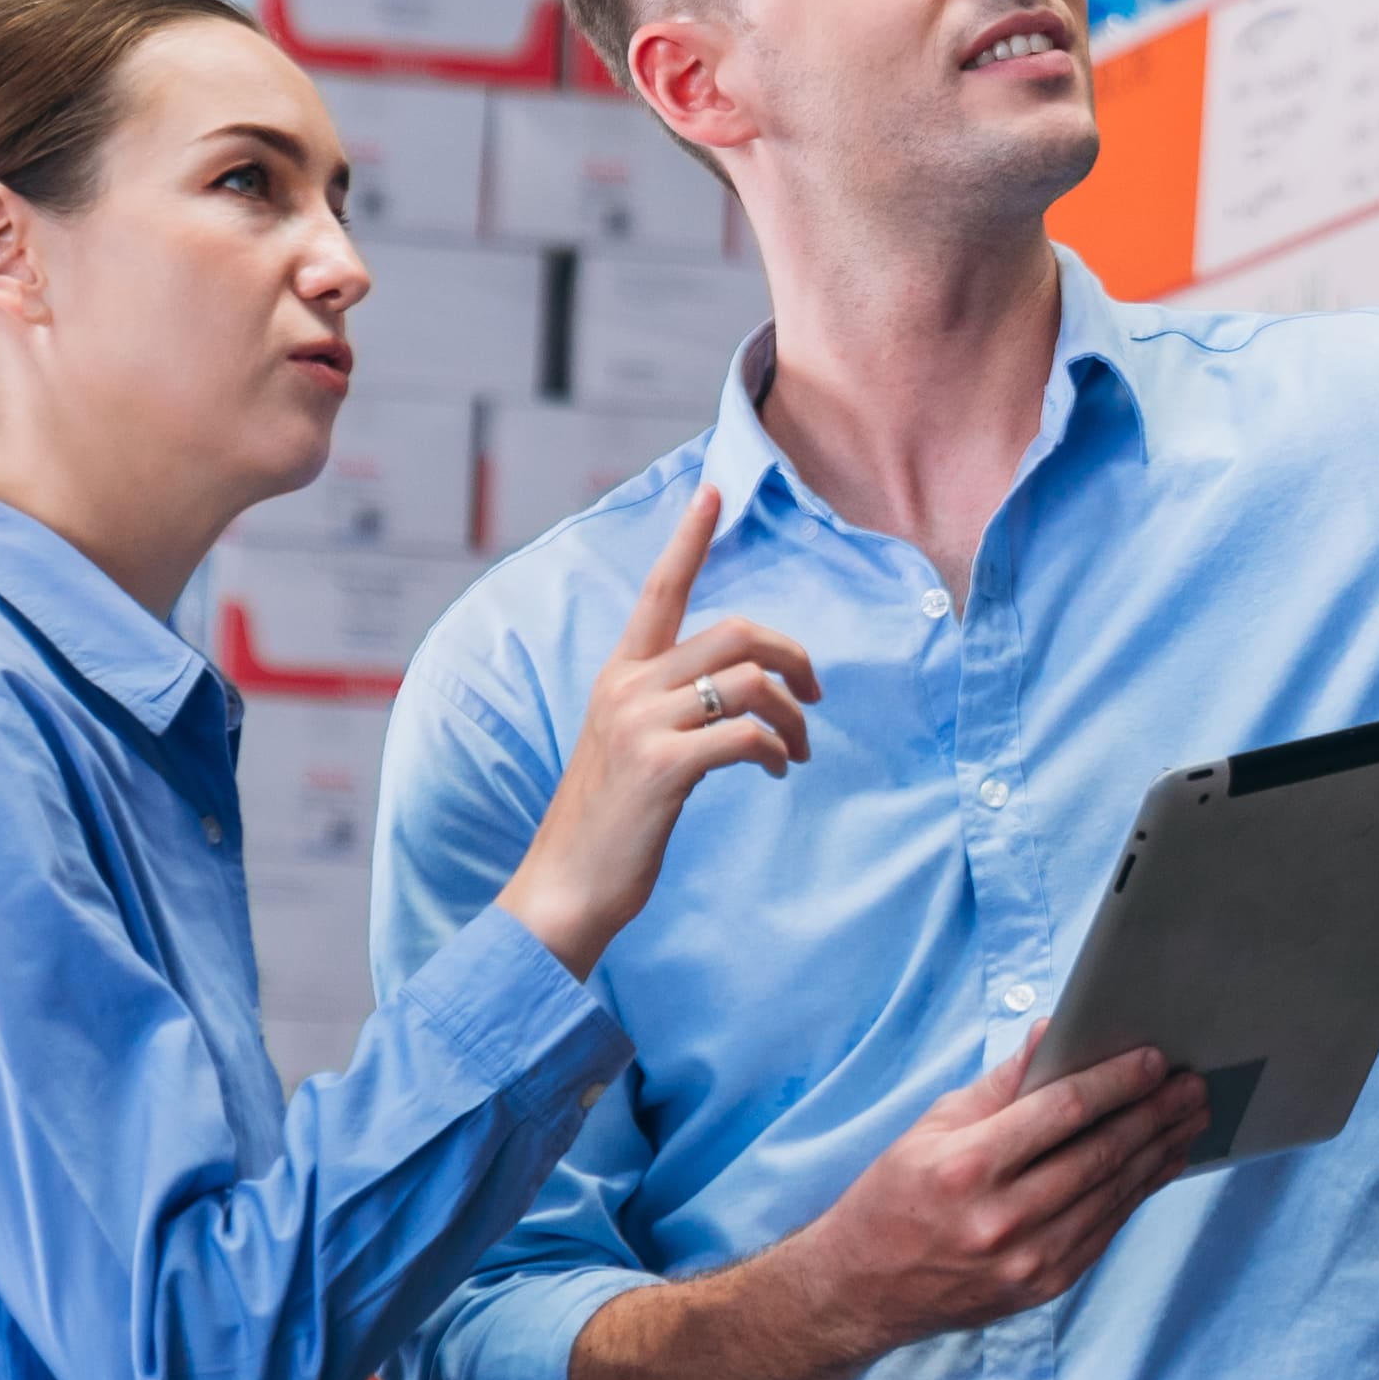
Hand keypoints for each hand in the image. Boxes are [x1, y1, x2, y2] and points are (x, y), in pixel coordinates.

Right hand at [499, 484, 818, 976]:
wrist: (565, 889)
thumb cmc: (607, 822)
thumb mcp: (627, 745)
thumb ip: (667, 706)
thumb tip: (737, 693)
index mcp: (619, 676)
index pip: (660, 590)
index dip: (690, 538)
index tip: (715, 490)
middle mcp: (626, 688)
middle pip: (737, 630)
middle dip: (794, 655)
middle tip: (814, 694)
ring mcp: (641, 725)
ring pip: (751, 680)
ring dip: (794, 714)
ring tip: (797, 750)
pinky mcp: (662, 767)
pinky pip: (748, 735)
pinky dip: (778, 749)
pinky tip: (776, 771)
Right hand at [787, 1039, 1203, 1348]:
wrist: (862, 1291)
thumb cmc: (895, 1196)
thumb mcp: (933, 1127)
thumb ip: (1002, 1085)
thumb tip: (1054, 1032)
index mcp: (967, 1168)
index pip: (1063, 1112)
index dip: (1117, 1081)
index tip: (1156, 1057)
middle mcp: (1001, 1219)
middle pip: (1100, 1154)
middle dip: (1155, 1114)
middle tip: (1194, 1085)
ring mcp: (1026, 1262)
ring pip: (1112, 1195)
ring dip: (1160, 1152)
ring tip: (1191, 1118)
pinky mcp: (1042, 1288)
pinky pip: (1104, 1230)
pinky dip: (1138, 1194)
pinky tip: (1161, 1164)